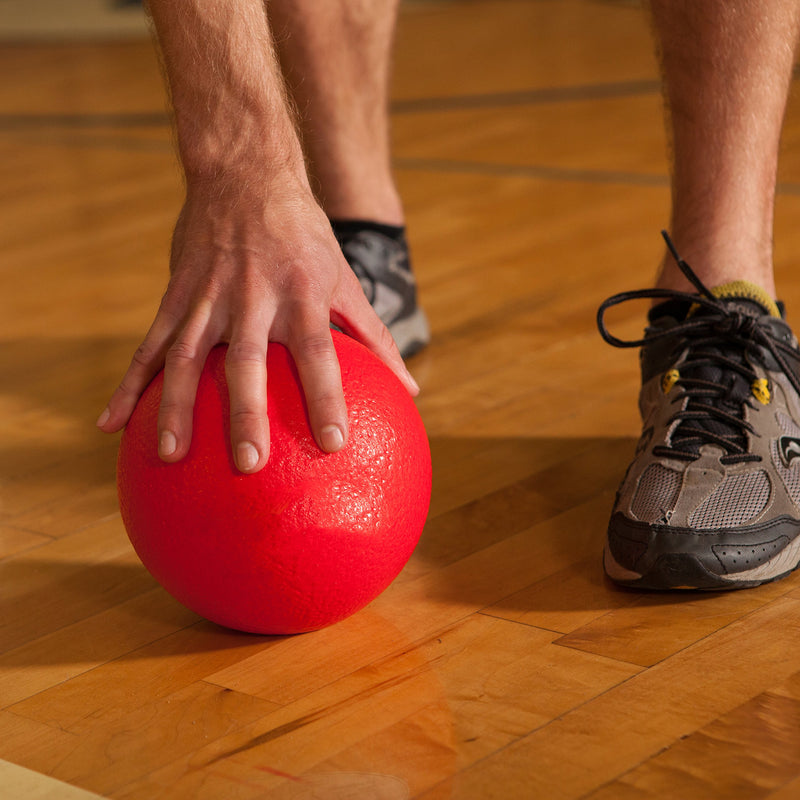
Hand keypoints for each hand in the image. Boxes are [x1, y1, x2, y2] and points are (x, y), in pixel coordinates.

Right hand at [97, 177, 418, 472]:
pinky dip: (130, 385)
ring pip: (188, 357)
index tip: (332, 443)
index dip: (325, 396)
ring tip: (170, 456)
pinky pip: (150, 344)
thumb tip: (411, 391)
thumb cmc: (306, 236)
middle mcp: (254, 296)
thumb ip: (375, 338)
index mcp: (302, 293)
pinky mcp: (176, 294)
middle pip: (247, 361)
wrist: (245, 174)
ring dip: (176, 407)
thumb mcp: (345, 279)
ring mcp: (209, 295)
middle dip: (245, 413)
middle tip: (248, 464)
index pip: (317, 352)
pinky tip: (111, 423)